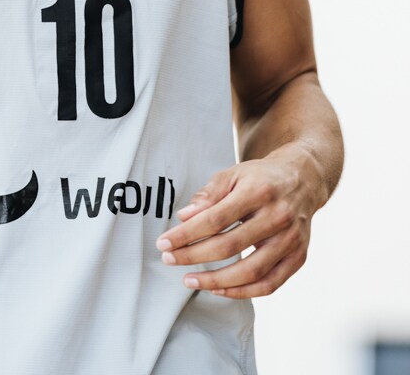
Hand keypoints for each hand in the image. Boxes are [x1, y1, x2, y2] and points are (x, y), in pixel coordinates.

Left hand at [155, 146, 324, 298]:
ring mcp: (291, 240)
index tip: (164, 242)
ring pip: (251, 271)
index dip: (187, 234)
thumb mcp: (233, 174)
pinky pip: (269, 284)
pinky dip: (242, 292)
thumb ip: (208, 195)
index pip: (215, 219)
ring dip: (215, 281)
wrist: (303, 179)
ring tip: (189, 280)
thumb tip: (184, 217)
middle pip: (230, 246)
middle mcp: (278, 216)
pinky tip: (218, 288)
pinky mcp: (298, 257)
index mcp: (258, 191)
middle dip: (194, 256)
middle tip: (170, 259)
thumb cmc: (261, 178)